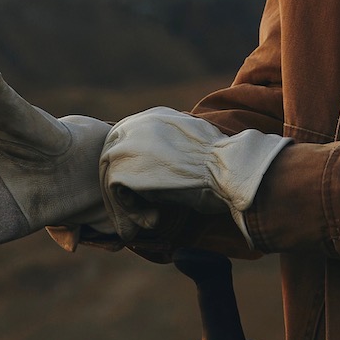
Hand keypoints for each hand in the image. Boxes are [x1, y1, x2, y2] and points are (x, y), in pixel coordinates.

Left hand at [99, 108, 288, 239]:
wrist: (228, 167)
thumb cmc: (222, 160)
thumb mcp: (195, 138)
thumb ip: (173, 142)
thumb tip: (163, 161)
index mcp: (152, 116)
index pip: (128, 145)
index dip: (136, 172)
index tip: (146, 193)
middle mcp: (133, 125)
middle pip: (113, 161)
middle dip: (123, 190)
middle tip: (138, 214)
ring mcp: (125, 146)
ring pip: (111, 180)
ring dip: (127, 205)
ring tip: (148, 222)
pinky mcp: (122, 170)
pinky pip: (116, 196)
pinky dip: (131, 213)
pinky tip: (154, 220)